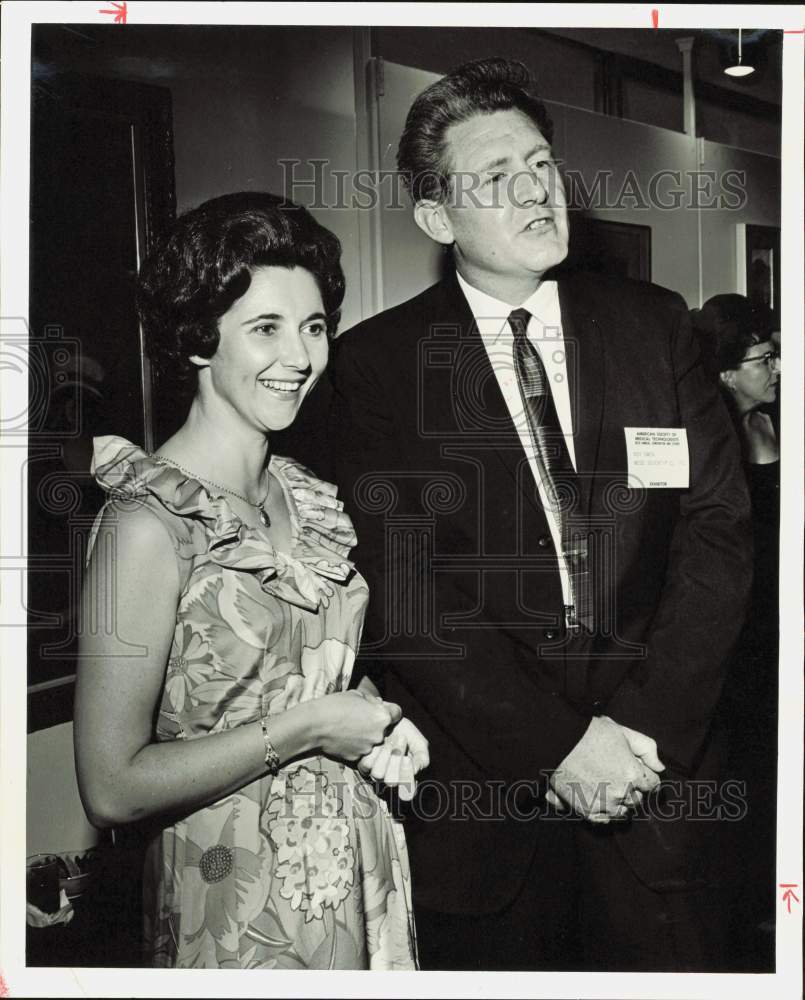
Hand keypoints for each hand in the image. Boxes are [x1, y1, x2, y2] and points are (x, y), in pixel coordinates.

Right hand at [314, 690, 400, 760]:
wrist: (314, 724)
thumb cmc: (335, 705)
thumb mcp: (357, 695)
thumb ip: (372, 701)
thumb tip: (379, 704)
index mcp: (382, 717)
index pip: (397, 713)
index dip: (389, 710)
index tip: (380, 709)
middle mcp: (379, 735)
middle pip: (384, 729)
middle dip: (375, 723)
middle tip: (359, 718)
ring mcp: (368, 748)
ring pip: (372, 740)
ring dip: (364, 735)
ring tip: (348, 728)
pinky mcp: (356, 757)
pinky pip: (360, 750)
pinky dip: (354, 744)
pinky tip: (342, 737)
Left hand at [357, 717, 429, 800]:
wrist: (388, 718)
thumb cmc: (405, 732)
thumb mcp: (419, 743)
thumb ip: (422, 758)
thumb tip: (414, 771)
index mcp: (407, 777)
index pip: (407, 793)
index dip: (406, 778)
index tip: (407, 758)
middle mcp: (392, 778)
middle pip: (391, 782)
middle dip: (396, 760)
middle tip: (401, 740)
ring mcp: (377, 773)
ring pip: (378, 774)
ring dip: (385, 754)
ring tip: (390, 739)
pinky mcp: (364, 765)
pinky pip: (367, 764)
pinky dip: (374, 751)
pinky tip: (379, 741)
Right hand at [548, 716, 663, 822]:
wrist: (558, 741)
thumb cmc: (590, 733)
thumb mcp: (623, 732)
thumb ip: (647, 748)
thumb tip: (660, 767)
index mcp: (633, 774)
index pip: (653, 783)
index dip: (645, 774)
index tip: (635, 768)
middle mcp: (622, 793)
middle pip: (638, 798)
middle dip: (633, 787)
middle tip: (618, 773)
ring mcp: (605, 804)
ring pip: (623, 811)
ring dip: (620, 801)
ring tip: (607, 785)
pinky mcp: (588, 811)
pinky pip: (605, 819)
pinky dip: (605, 811)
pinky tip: (598, 797)